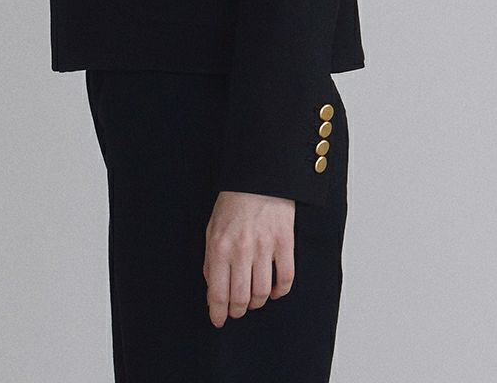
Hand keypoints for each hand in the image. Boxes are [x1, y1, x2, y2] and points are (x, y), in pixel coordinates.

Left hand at [203, 189, 295, 326]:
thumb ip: (210, 260)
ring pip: (262, 293)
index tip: (218, 319)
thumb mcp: (212, 229)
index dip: (218, 312)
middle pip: (241, 299)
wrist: (258, 177)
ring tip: (253, 299)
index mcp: (220, 247)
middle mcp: (242, 251)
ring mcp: (265, 247)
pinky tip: (274, 290)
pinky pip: (286, 278)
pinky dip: (280, 291)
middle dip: (237, 311)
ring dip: (257, 302)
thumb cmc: (233, 202)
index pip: (218, 293)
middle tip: (236, 311)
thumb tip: (212, 289)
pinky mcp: (285, 243)